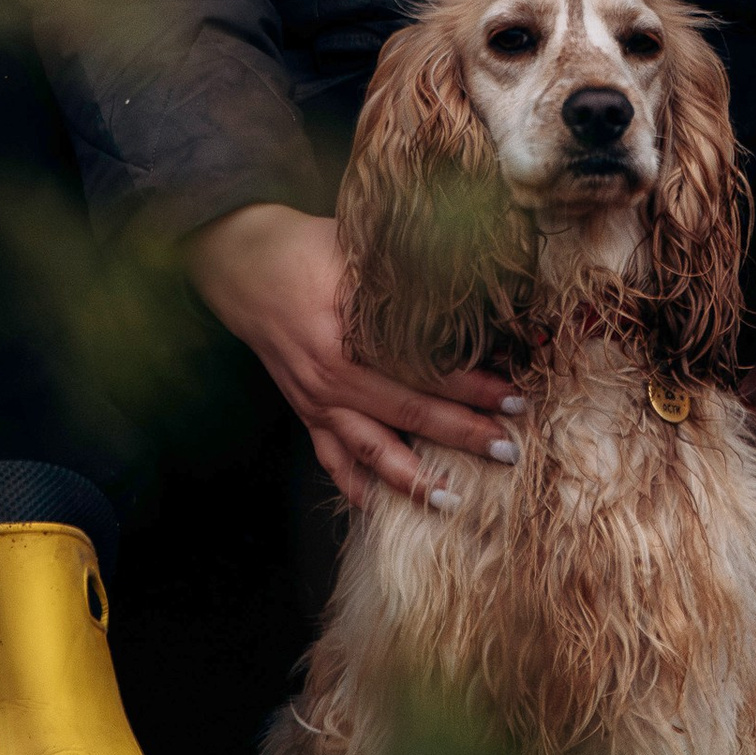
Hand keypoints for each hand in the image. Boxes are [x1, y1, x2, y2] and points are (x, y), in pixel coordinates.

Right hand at [187, 202, 520, 511]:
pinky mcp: (304, 408)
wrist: (241, 263)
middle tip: (508, 450)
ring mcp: (314, 400)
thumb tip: (465, 283)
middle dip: (461, 436)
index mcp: (346, 341)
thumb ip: (402, 274)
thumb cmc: (304, 248)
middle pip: (407, 417)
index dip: (473, 388)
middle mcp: (330, 380)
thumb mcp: (354, 249)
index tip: (513, 398)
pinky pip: (329, 457)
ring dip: (412, 479)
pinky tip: (377, 506)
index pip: (424, 373)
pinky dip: (352, 484)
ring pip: (369, 451)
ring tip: (452, 500)